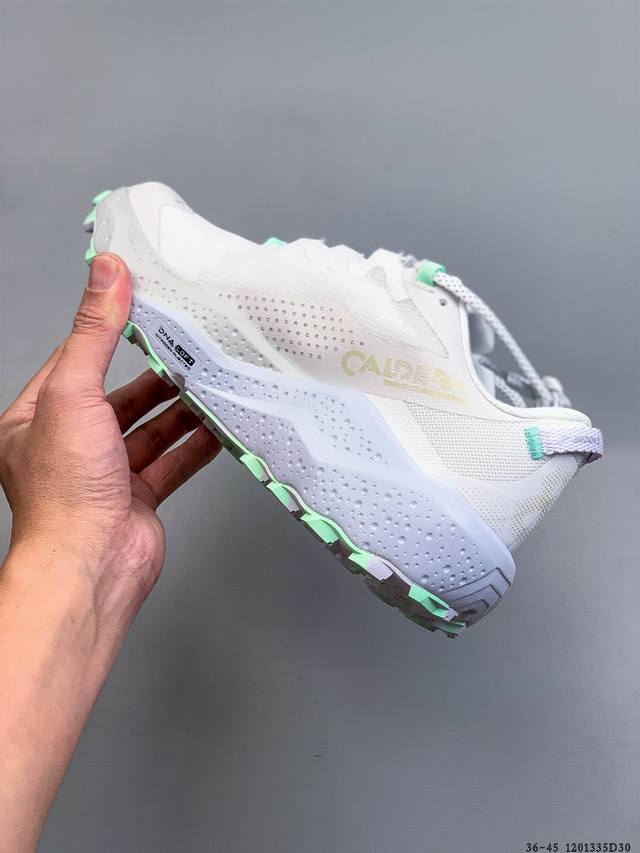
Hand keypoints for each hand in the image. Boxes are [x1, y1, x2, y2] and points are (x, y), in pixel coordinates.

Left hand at [0, 253, 219, 618]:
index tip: (140, 306)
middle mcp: (69, 446)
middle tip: (188, 349)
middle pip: (119, 398)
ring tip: (210, 383)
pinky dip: (196, 445)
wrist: (90, 564)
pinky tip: (218, 426)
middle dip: (155, 376)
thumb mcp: (73, 392)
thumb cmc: (66, 491)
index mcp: (36, 420)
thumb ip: (94, 333)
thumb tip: (106, 275)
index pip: (75, 362)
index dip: (108, 333)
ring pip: (150, 431)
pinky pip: (172, 462)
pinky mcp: (137, 498)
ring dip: (180, 410)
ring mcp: (105, 475)